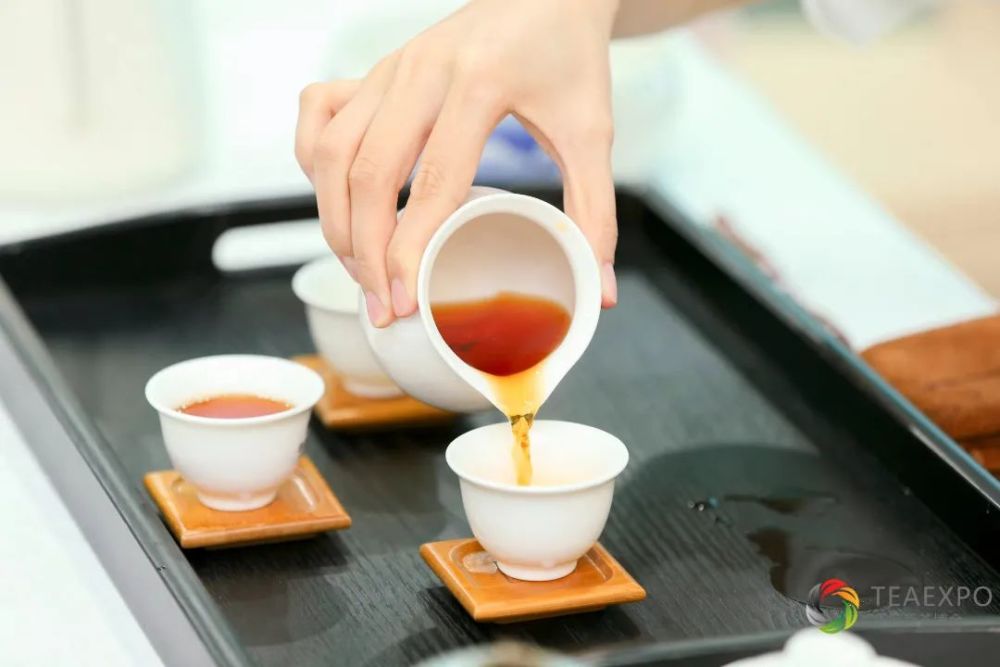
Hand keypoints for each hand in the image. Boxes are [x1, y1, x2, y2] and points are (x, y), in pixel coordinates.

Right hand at [296, 0, 619, 326]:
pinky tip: (339, 201)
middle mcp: (421, 70)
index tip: (404, 303)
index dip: (410, 251)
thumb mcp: (591, 131)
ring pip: (330, 150)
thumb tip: (600, 290)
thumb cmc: (568, 57)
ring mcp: (390, 67)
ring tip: (360, 270)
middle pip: (366, 173)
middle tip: (381, 305)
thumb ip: (595, 213)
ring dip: (334, 218)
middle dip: (365, 252)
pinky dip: (315, 164)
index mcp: (479, 83)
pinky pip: (318, 115)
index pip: (431, 182)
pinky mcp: (375, 69)